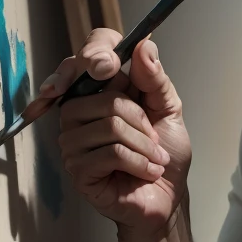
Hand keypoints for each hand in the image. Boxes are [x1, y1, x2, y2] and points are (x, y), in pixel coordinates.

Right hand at [52, 30, 191, 237]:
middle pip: (105, 98)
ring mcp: (73, 140)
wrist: (167, 197)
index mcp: (99, 90)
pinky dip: (140, 163)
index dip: (97, 52)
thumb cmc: (163, 154)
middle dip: (142, 120)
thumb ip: (155, 79)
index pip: (89, 55)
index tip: (110, 64)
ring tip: (154, 158)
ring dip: (144, 145)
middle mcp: (79, 110)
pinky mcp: (77, 168)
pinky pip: (111, 153)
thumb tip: (144, 45)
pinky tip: (146, 172)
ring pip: (110, 126)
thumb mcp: (168, 110)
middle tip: (154, 138)